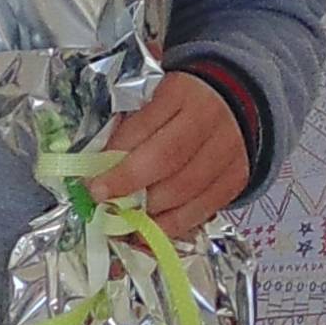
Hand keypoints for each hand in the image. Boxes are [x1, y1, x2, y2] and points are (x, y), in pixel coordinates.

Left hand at [83, 71, 249, 239]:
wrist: (232, 100)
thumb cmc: (179, 99)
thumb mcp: (152, 93)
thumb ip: (126, 119)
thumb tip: (93, 159)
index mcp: (180, 92)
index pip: (143, 125)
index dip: (115, 155)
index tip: (89, 178)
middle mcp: (208, 120)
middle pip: (166, 159)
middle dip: (127, 184)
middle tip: (100, 200)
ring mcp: (227, 151)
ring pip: (185, 190)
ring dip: (148, 211)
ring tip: (119, 220)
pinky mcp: (235, 178)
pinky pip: (202, 210)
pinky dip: (171, 227)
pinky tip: (146, 232)